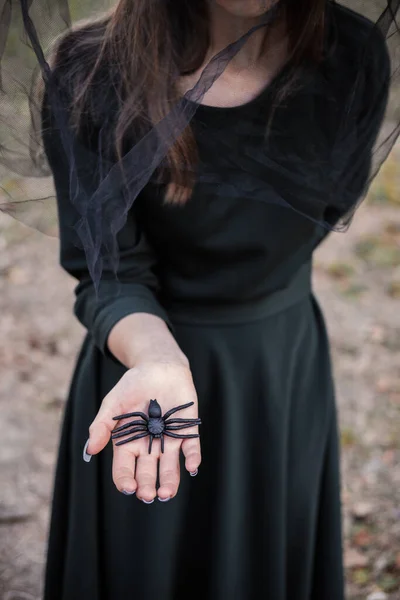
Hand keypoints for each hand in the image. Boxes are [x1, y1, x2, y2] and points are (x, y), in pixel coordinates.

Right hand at [84, 360, 200, 502]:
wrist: (157, 365)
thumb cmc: (132, 385)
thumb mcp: (112, 403)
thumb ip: (102, 426)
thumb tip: (89, 450)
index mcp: (128, 443)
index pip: (125, 468)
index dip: (125, 480)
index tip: (128, 487)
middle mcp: (149, 446)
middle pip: (147, 472)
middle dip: (147, 486)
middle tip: (148, 496)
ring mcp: (169, 439)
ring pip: (170, 466)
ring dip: (170, 481)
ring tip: (167, 494)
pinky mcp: (187, 429)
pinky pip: (191, 446)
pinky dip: (192, 457)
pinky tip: (192, 467)